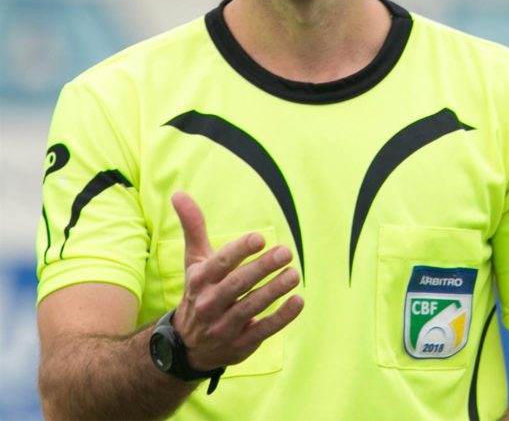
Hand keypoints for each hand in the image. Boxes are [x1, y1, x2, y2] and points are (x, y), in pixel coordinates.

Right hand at [168, 191, 303, 370]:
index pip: (220, 263)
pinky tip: (298, 301)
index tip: (260, 238)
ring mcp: (224, 326)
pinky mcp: (241, 343)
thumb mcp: (194, 260)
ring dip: (274, 290)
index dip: (240, 250)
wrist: (186, 346)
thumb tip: (179, 193)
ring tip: (293, 274)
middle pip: (237, 284)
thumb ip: (193, 227)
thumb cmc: (198, 291)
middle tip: (285, 252)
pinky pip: (263, 330)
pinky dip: (282, 317)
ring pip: (251, 306)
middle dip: (262, 267)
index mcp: (200, 280)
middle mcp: (209, 303)